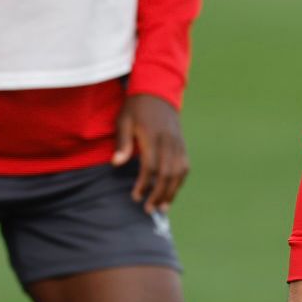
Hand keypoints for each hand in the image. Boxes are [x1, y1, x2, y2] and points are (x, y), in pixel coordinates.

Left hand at [113, 93, 188, 213]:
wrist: (157, 92)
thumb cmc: (136, 108)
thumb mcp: (123, 121)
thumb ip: (122, 143)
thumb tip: (116, 164)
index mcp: (153, 136)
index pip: (151, 166)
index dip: (144, 184)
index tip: (135, 196)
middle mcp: (169, 141)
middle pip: (167, 173)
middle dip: (158, 194)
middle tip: (148, 209)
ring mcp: (178, 143)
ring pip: (179, 172)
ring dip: (171, 191)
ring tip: (163, 207)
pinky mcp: (182, 144)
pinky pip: (185, 166)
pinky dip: (180, 181)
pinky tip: (172, 192)